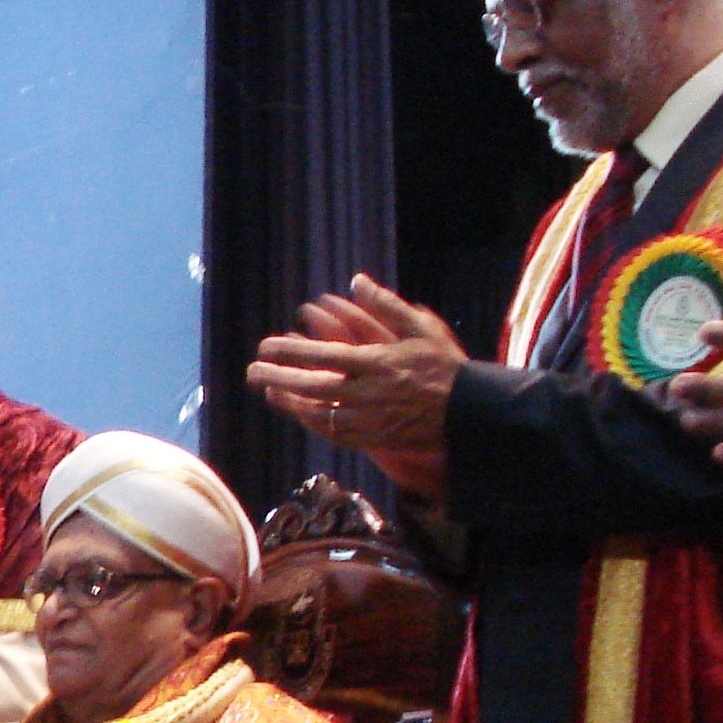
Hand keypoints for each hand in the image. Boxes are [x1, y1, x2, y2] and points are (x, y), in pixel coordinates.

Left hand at [246, 274, 463, 495]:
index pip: (322, 356)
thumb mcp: (421, 328)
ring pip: (318, 414)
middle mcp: (367, 394)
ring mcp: (369, 420)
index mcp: (376, 363)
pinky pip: (334, 433)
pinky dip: (313, 423)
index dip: (289, 351)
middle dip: (277, 378)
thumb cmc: (446, 367)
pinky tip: (300, 412)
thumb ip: (386, 304)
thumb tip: (356, 282)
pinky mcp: (374, 440)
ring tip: (269, 390)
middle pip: (311, 388)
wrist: (470, 413)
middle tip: (252, 370)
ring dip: (290, 403)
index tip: (266, 344)